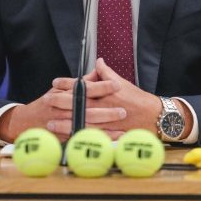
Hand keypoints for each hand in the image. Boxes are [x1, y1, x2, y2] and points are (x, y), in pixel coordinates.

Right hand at [0, 77, 124, 142]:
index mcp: (64, 93)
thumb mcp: (60, 89)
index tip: (117, 84)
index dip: (101, 86)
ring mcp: (64, 124)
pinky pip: (84, 138)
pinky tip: (110, 140)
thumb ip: (80, 82)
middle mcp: (63, 108)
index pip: (85, 88)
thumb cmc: (47, 103)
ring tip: (122, 127)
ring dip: (105, 127)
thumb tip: (98, 72)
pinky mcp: (64, 136)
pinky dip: (98, 139)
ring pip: (87, 125)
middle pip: (87, 108)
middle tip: (123, 110)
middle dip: (106, 110)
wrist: (26, 122)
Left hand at [52, 58, 186, 140]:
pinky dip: (79, 137)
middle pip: (79, 104)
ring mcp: (106, 121)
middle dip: (61, 103)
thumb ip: (107, 73)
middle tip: (46, 101)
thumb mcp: (122, 82)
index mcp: (106, 92)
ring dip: (65, 123)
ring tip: (50, 124)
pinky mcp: (108, 134)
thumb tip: (98, 62)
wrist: (154, 117)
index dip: (67, 84)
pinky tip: (67, 139)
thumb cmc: (137, 99)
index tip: (54, 83)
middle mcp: (105, 106)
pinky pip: (91, 137)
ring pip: (82, 122)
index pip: (83, 86)